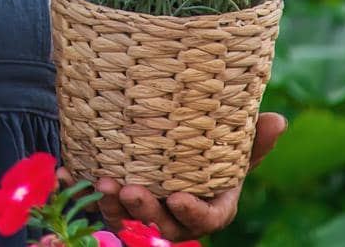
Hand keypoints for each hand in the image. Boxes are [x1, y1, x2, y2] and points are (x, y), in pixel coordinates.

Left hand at [57, 112, 286, 240]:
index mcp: (208, 205)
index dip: (193, 213)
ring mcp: (142, 212)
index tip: (178, 197)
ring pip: (125, 219)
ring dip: (110, 205)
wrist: (168, 144)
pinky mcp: (113, 202)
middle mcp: (174, 215)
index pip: (206, 219)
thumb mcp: (231, 144)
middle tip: (128, 190)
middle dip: (144, 211)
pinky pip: (94, 202)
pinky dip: (78, 188)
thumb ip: (253, 139)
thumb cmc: (208, 150)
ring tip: (100, 181)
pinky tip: (65, 172)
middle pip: (161, 224)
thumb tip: (279, 120)